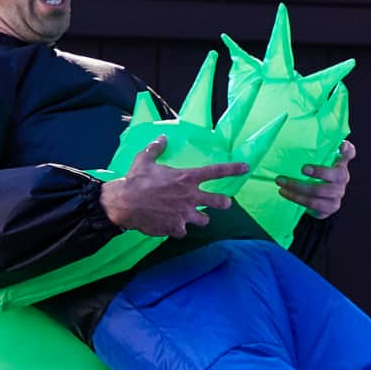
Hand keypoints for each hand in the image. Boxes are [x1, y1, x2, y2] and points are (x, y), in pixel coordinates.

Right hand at [104, 135, 249, 237]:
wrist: (125, 203)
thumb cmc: (135, 180)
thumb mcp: (145, 159)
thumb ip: (156, 149)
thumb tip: (162, 138)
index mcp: (186, 178)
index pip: (215, 172)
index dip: (233, 169)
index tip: (246, 168)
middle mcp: (190, 196)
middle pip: (219, 202)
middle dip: (224, 203)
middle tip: (225, 203)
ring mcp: (185, 214)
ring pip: (204, 220)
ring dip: (200, 218)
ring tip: (192, 216)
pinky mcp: (176, 228)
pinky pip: (183, 231)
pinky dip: (178, 228)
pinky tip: (170, 225)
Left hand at [277, 139, 354, 218]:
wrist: (318, 204)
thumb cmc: (316, 179)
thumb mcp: (317, 165)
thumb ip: (314, 154)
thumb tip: (296, 138)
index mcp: (340, 164)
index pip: (349, 154)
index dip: (347, 150)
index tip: (341, 146)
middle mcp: (342, 179)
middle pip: (336, 175)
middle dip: (318, 172)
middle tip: (302, 168)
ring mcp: (337, 195)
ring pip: (319, 191)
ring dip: (297, 187)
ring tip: (281, 183)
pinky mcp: (329, 208)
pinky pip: (312, 203)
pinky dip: (296, 198)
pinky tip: (285, 192)